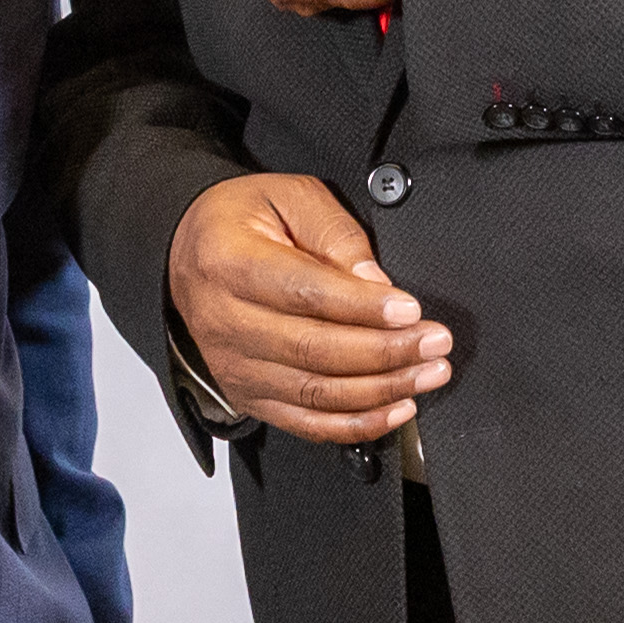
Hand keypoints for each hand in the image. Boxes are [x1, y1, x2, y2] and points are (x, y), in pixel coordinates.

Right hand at [168, 172, 450, 443]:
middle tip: (435, 341)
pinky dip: (356, 424)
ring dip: (382, 390)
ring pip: (316, 393)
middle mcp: (226, 321)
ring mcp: (236, 366)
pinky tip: (396, 409)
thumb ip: (336, 235)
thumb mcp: (290, 198)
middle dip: (386, 352)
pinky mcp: (249, 395)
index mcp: (231, 262)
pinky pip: (307, 424)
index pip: (303, 292)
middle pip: (314, 349)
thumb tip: (376, 282)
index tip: (410, 309)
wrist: (188, 253)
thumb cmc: (242, 221)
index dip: (362, 307)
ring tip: (428, 373)